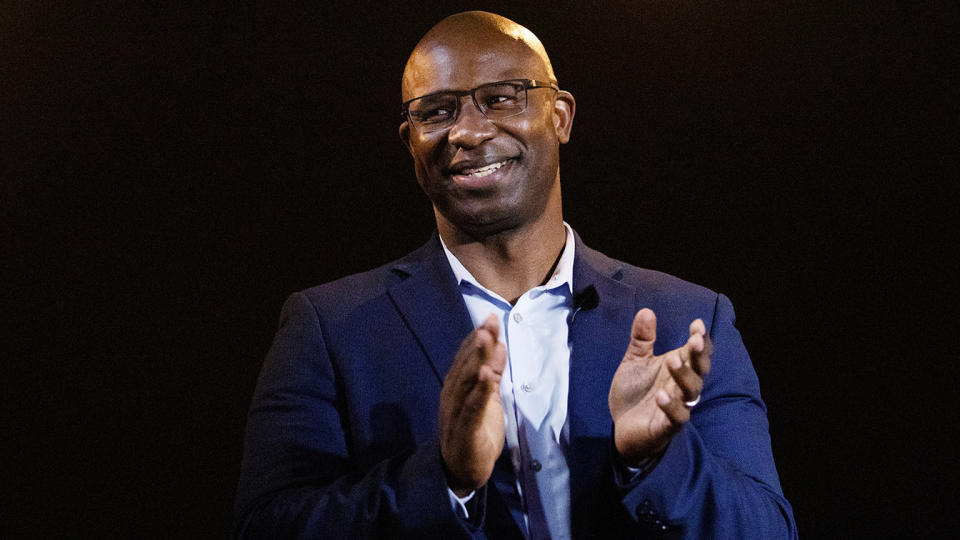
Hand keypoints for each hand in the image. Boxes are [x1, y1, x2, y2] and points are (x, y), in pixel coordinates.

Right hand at [439, 314, 506, 495]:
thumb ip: (491, 374)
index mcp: (456, 388)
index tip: (491, 318)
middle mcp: (452, 397)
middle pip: (465, 365)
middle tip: (491, 321)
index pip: (466, 358)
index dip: (478, 337)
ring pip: (466, 383)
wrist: (462, 471)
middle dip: (479, 343)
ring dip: (477, 361)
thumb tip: (499, 345)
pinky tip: (486, 377)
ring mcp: (455, 414)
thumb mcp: (486, 399)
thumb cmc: (475, 431)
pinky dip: (478, 393)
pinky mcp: (464, 433)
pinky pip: (471, 410)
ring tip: (488, 340)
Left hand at [608, 308, 711, 465]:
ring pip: (691, 392)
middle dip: (700, 355)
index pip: (695, 352)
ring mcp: (676, 407)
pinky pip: (676, 418)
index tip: (697, 324)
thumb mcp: (634, 362)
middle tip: (694, 340)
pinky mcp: (666, 427)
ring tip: (672, 360)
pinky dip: (671, 407)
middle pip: (699, 370)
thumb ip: (641, 339)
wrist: (622, 428)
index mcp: (677, 368)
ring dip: (684, 376)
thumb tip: (646, 311)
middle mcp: (681, 387)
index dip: (700, 339)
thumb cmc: (634, 393)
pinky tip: (661, 396)